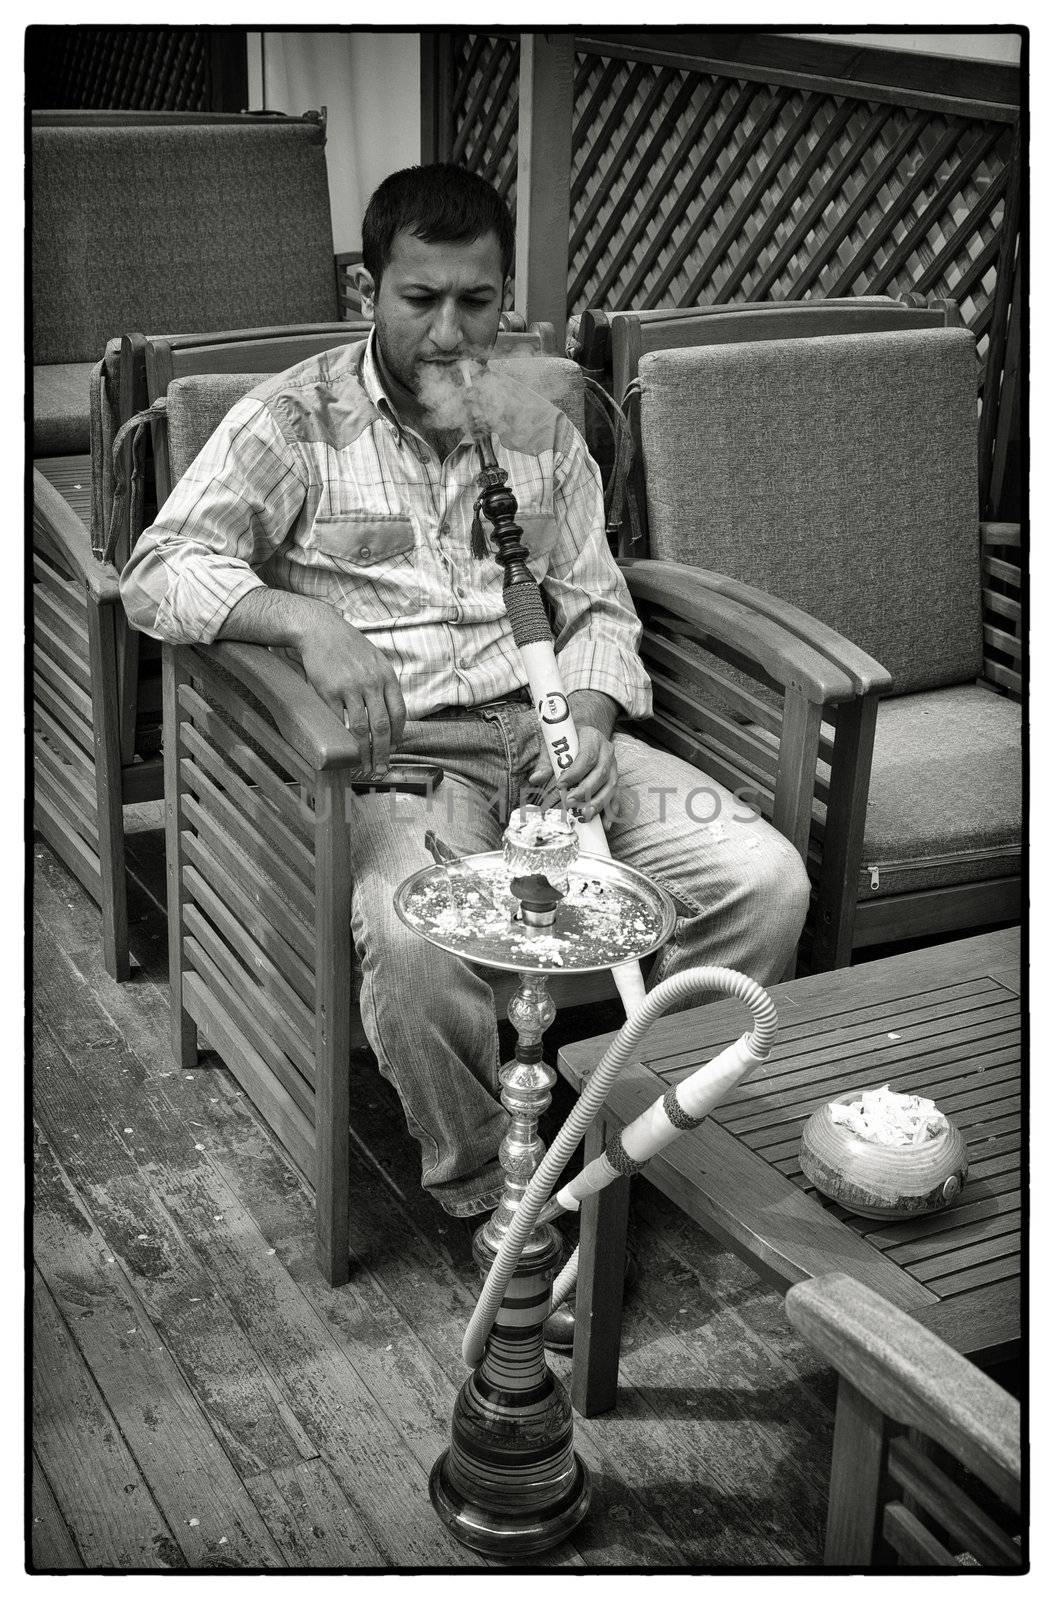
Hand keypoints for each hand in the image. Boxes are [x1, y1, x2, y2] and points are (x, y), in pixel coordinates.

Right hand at [298, 609, 405, 774]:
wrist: (320, 629)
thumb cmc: (348, 646)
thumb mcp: (375, 660)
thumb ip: (383, 684)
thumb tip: (389, 712)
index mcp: (387, 676)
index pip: (399, 713)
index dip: (397, 736)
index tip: (393, 749)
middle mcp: (371, 683)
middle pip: (381, 727)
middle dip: (383, 753)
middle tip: (380, 769)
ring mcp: (350, 688)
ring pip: (360, 729)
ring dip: (363, 752)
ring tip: (363, 766)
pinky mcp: (329, 691)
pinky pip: (337, 720)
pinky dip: (341, 738)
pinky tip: (343, 749)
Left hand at [528, 723, 617, 820]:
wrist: (582, 738)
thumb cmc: (567, 742)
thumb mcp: (554, 747)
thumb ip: (546, 763)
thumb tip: (535, 778)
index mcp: (592, 739)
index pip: (587, 756)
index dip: (575, 772)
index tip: (560, 784)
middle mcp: (607, 752)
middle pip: (600, 773)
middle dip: (585, 791)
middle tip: (569, 803)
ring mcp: (614, 767)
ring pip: (610, 786)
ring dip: (597, 803)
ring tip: (583, 815)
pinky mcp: (615, 779)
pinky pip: (616, 796)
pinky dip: (611, 811)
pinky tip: (604, 825)